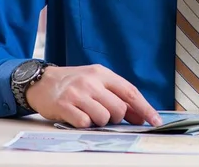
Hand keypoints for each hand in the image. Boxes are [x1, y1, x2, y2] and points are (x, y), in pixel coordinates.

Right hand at [25, 64, 161, 128]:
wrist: (43, 82)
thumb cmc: (74, 83)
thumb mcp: (96, 82)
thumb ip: (116, 95)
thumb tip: (139, 115)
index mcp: (102, 73)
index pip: (130, 92)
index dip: (145, 108)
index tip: (155, 121)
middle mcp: (91, 81)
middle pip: (119, 108)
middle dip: (118, 118)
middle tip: (107, 115)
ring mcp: (78, 93)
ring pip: (104, 117)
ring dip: (100, 122)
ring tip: (90, 114)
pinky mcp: (64, 106)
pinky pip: (85, 123)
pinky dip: (85, 125)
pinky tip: (78, 117)